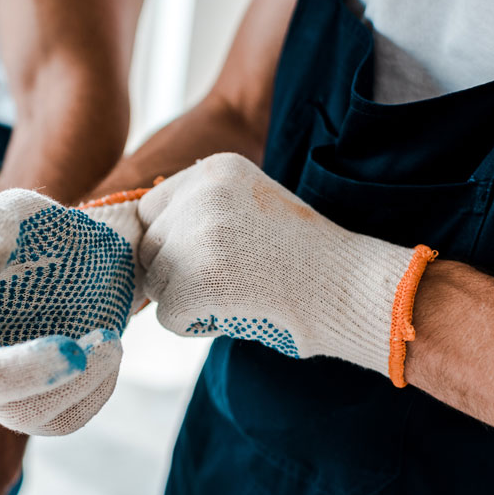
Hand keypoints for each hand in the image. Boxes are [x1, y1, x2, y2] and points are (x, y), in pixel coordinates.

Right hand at [0, 187, 148, 435]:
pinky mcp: (42, 411)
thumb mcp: (20, 211)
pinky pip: (65, 419)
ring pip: (27, 415)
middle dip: (28, 372)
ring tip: (108, 339)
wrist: (95, 263)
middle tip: (76, 350)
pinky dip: (96, 388)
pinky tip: (107, 352)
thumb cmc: (44, 235)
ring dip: (76, 381)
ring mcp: (2, 395)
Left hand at [138, 153, 436, 385]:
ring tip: (238, 293)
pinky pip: (168, 316)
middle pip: (150, 248)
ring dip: (187, 299)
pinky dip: (196, 325)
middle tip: (232, 280)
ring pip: (156, 284)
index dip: (170, 242)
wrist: (349, 286)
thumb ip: (203, 212)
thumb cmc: (306, 257)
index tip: (205, 258)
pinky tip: (236, 312)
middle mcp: (199, 196)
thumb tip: (144, 243)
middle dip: (177, 273)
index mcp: (213, 169)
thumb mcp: (253, 207)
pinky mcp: (195, 282)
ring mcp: (195, 238)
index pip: (151, 209)